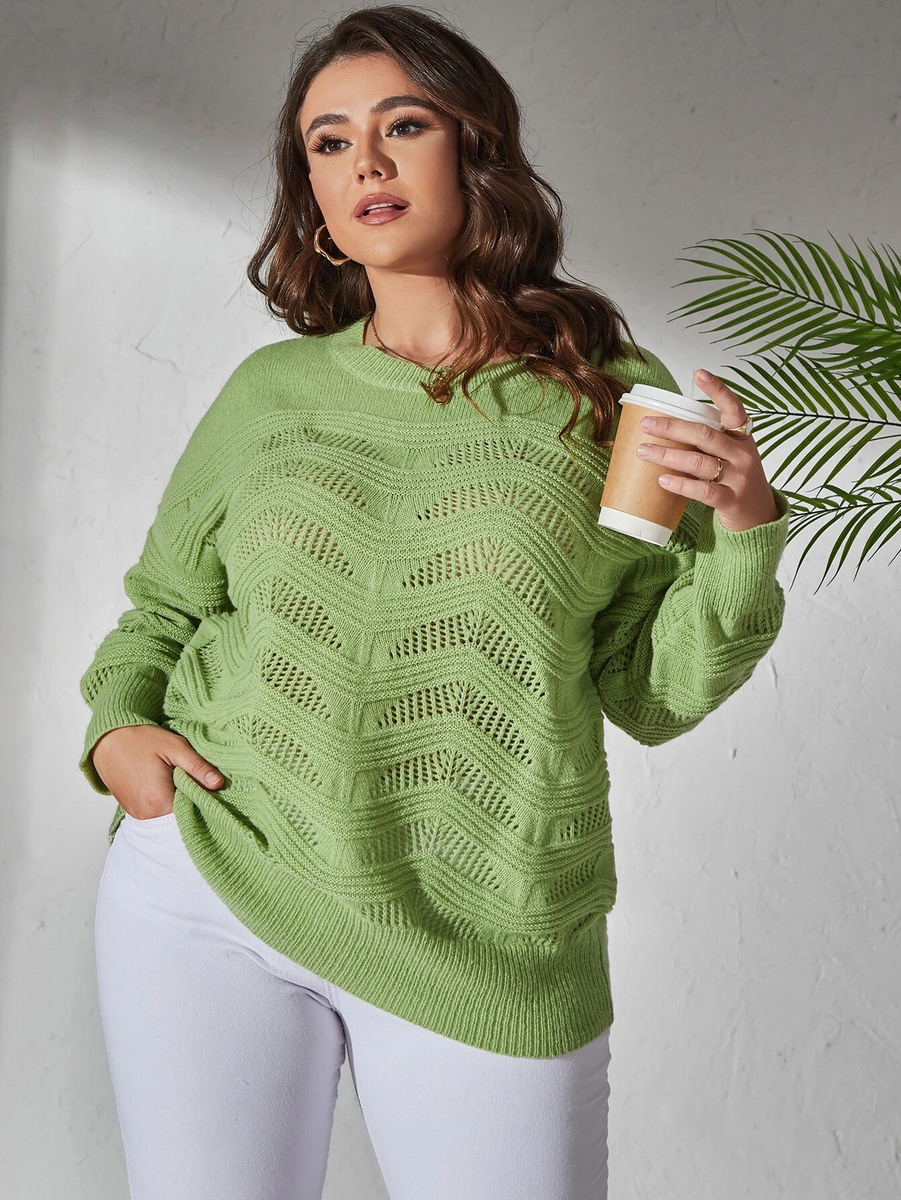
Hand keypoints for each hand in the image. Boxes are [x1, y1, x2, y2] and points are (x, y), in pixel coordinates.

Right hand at [91, 725, 224, 819]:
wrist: (107, 738)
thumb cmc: (141, 740)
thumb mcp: (175, 748)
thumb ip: (197, 767)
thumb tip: (218, 783)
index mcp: (159, 802)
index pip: (192, 813)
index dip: (204, 802)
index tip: (212, 790)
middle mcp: (146, 814)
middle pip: (179, 817)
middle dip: (192, 803)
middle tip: (200, 784)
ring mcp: (137, 814)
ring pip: (167, 816)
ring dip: (178, 803)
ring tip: (183, 783)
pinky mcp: (132, 810)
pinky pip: (155, 813)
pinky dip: (165, 803)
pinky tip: (169, 786)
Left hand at [635, 369, 780, 531]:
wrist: (759, 516)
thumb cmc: (737, 479)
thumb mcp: (731, 454)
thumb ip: (709, 441)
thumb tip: (666, 426)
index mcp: (742, 437)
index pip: (733, 408)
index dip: (718, 389)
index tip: (698, 373)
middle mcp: (742, 454)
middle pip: (705, 434)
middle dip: (672, 427)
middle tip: (646, 424)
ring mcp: (738, 478)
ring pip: (698, 461)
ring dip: (667, 455)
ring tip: (644, 451)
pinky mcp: (731, 500)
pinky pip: (703, 490)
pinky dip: (681, 484)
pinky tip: (663, 479)